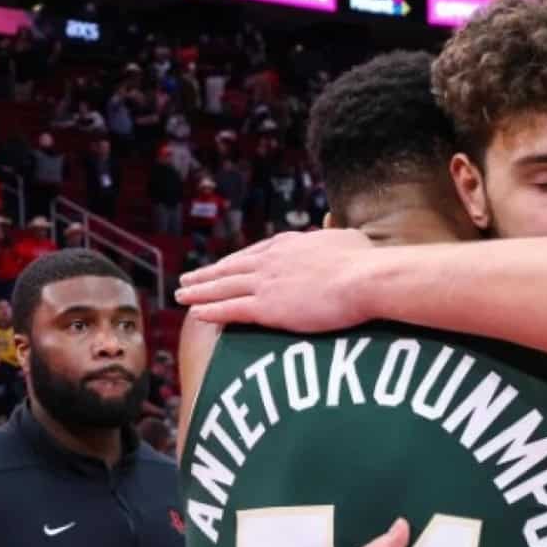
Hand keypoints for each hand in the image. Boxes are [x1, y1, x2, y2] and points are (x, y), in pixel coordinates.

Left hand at [174, 229, 374, 331]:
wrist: (364, 279)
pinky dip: (212, 311)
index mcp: (290, 243)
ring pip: (224, 288)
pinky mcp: (268, 307)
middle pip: (231, 268)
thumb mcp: (349, 239)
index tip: (222, 266)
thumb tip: (339, 233)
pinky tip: (196, 314)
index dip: (235, 261)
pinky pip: (232, 310)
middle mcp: (271, 260)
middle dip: (207, 274)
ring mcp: (267, 283)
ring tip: (181, 296)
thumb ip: (336, 236)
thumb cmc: (365, 261)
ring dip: (200, 292)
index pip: (255, 253)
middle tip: (188, 280)